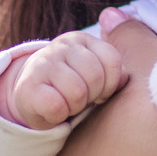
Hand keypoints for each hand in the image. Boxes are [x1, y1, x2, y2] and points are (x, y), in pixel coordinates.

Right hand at [0, 22, 128, 130]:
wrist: (32, 97)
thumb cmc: (73, 86)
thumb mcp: (96, 72)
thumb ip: (114, 69)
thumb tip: (129, 75)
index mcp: (84, 40)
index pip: (113, 60)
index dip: (111, 83)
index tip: (100, 92)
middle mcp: (63, 45)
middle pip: (96, 76)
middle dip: (93, 95)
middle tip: (82, 99)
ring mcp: (43, 63)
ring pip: (77, 92)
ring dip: (75, 106)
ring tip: (67, 102)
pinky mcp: (27, 86)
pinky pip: (56, 106)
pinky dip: (58, 115)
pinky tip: (53, 109)